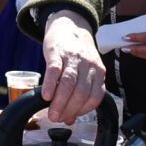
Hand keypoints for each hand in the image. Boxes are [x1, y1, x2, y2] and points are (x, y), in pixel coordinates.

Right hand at [40, 9, 105, 123]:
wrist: (70, 25)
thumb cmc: (77, 53)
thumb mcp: (85, 71)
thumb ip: (80, 93)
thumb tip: (70, 119)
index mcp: (98, 72)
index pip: (95, 97)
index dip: (82, 111)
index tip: (70, 118)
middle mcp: (89, 65)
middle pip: (81, 93)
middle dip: (69, 110)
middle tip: (57, 118)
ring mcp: (73, 58)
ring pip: (69, 84)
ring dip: (59, 103)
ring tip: (51, 114)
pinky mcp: (57, 52)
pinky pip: (55, 71)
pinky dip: (51, 85)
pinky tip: (46, 96)